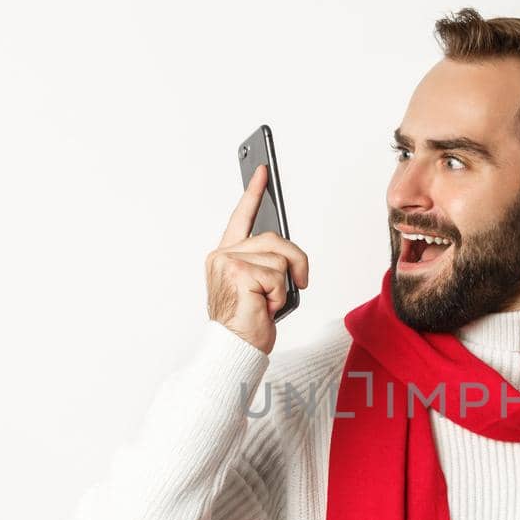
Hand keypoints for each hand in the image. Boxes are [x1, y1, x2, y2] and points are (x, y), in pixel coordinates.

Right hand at [205, 163, 309, 354]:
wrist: (235, 349)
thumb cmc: (247, 324)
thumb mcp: (262, 287)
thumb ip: (268, 263)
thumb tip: (289, 256)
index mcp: (226, 256)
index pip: (242, 218)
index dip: (253, 193)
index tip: (262, 170)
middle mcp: (223, 256)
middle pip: (275, 239)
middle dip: (295, 263)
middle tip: (297, 283)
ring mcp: (227, 263)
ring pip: (280, 259)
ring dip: (284, 286)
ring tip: (267, 303)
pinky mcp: (238, 273)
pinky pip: (279, 275)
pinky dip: (279, 296)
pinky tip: (264, 307)